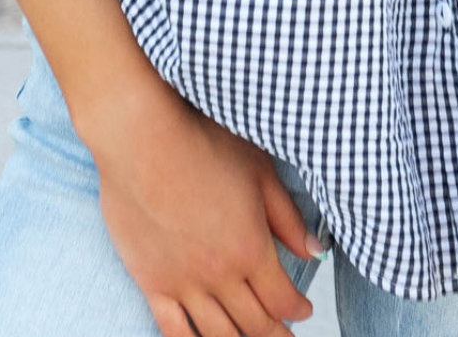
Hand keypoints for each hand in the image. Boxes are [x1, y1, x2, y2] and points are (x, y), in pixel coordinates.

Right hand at [82, 76, 319, 336]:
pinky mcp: (151, 281)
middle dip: (276, 335)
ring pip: (217, 335)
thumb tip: (315, 251)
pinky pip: (172, 331)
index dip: (298, 308)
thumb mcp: (259, 172)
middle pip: (255, 324)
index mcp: (251, 249)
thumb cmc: (204, 144)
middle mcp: (220, 275)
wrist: (142, 139)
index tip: (305, 308)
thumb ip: (288, 217)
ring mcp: (183, 283)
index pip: (282, 299)